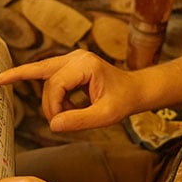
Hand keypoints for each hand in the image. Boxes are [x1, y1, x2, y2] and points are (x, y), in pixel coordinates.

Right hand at [0, 50, 141, 131]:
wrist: (135, 91)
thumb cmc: (123, 101)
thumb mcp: (105, 116)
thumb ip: (78, 120)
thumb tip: (53, 125)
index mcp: (86, 65)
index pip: (56, 83)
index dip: (53, 105)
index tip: (59, 122)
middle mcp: (77, 56)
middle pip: (46, 75)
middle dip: (47, 101)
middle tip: (53, 121)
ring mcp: (73, 58)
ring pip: (45, 75)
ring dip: (51, 98)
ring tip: (64, 115)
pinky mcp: (71, 64)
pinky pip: (52, 77)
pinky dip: (55, 95)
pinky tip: (64, 108)